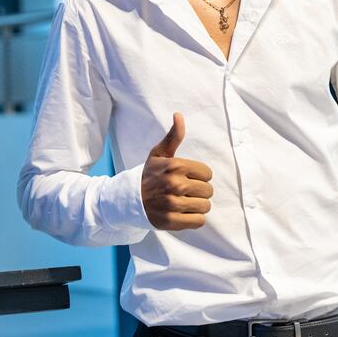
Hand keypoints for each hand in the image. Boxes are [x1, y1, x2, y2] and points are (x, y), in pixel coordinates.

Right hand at [141, 113, 213, 229]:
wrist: (129, 199)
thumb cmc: (149, 175)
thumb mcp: (159, 154)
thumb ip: (173, 136)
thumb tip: (179, 115)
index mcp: (175, 166)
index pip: (207, 173)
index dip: (199, 176)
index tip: (187, 177)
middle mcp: (175, 184)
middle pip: (208, 190)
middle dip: (199, 191)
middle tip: (184, 191)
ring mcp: (173, 204)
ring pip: (205, 206)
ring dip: (197, 205)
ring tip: (184, 202)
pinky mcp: (172, 221)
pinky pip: (199, 221)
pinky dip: (194, 219)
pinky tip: (183, 213)